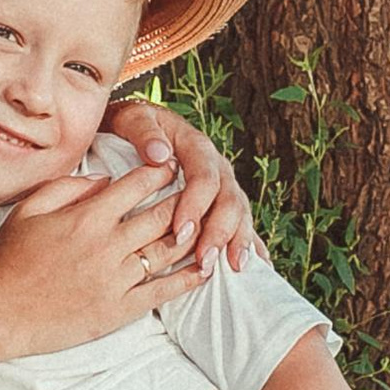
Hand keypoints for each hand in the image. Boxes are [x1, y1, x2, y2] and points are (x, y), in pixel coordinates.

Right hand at [0, 162, 201, 353]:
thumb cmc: (6, 260)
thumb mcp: (28, 210)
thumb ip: (67, 188)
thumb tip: (103, 178)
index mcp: (88, 216)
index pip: (138, 184)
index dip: (160, 171)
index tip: (172, 164)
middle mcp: (109, 244)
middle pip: (163, 215)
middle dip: (186, 199)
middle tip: (200, 191)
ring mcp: (117, 279)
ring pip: (169, 251)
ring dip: (193, 236)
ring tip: (208, 226)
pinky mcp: (119, 310)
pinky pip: (163, 291)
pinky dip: (187, 279)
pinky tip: (203, 270)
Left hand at [106, 98, 255, 271]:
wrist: (137, 128)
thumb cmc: (131, 127)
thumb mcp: (133, 120)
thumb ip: (144, 132)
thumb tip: (160, 154)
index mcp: (196, 147)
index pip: (204, 177)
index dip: (196, 205)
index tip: (180, 232)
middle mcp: (217, 167)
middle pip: (229, 199)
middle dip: (219, 232)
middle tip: (204, 261)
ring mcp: (224, 186)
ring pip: (240, 214)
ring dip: (237, 242)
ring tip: (232, 268)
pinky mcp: (223, 203)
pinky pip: (242, 224)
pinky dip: (252, 245)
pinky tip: (257, 267)